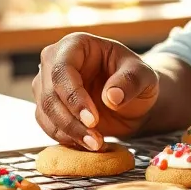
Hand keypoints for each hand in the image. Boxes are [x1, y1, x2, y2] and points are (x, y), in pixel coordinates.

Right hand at [32, 33, 159, 149]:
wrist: (131, 99)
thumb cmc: (135, 79)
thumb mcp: (144, 76)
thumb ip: (131, 81)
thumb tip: (112, 97)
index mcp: (75, 45)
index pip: (62, 70)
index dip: (74, 97)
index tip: (93, 120)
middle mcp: (54, 61)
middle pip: (50, 94)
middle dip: (71, 121)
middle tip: (96, 140)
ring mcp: (47, 84)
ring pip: (46, 112)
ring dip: (69, 133)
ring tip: (96, 145)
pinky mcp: (47, 106)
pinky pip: (48, 125)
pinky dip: (66, 138)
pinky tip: (86, 144)